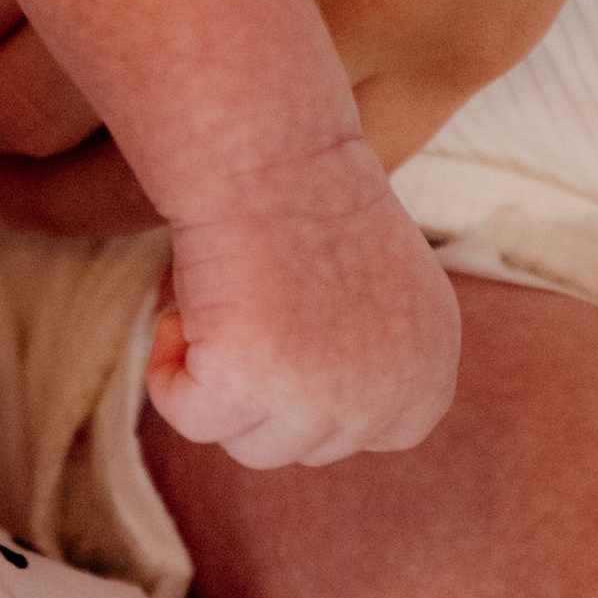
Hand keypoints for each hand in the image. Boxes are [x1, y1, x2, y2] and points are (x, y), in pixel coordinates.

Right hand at [150, 153, 462, 469]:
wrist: (268, 151)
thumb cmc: (310, 203)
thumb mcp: (379, 294)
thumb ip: (367, 363)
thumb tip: (311, 423)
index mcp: (429, 368)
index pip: (379, 434)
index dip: (322, 395)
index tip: (296, 337)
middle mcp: (386, 394)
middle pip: (303, 446)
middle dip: (263, 386)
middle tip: (253, 301)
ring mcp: (322, 397)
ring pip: (248, 443)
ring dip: (219, 380)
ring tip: (224, 300)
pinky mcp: (249, 385)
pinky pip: (190, 418)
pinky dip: (168, 369)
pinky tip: (181, 308)